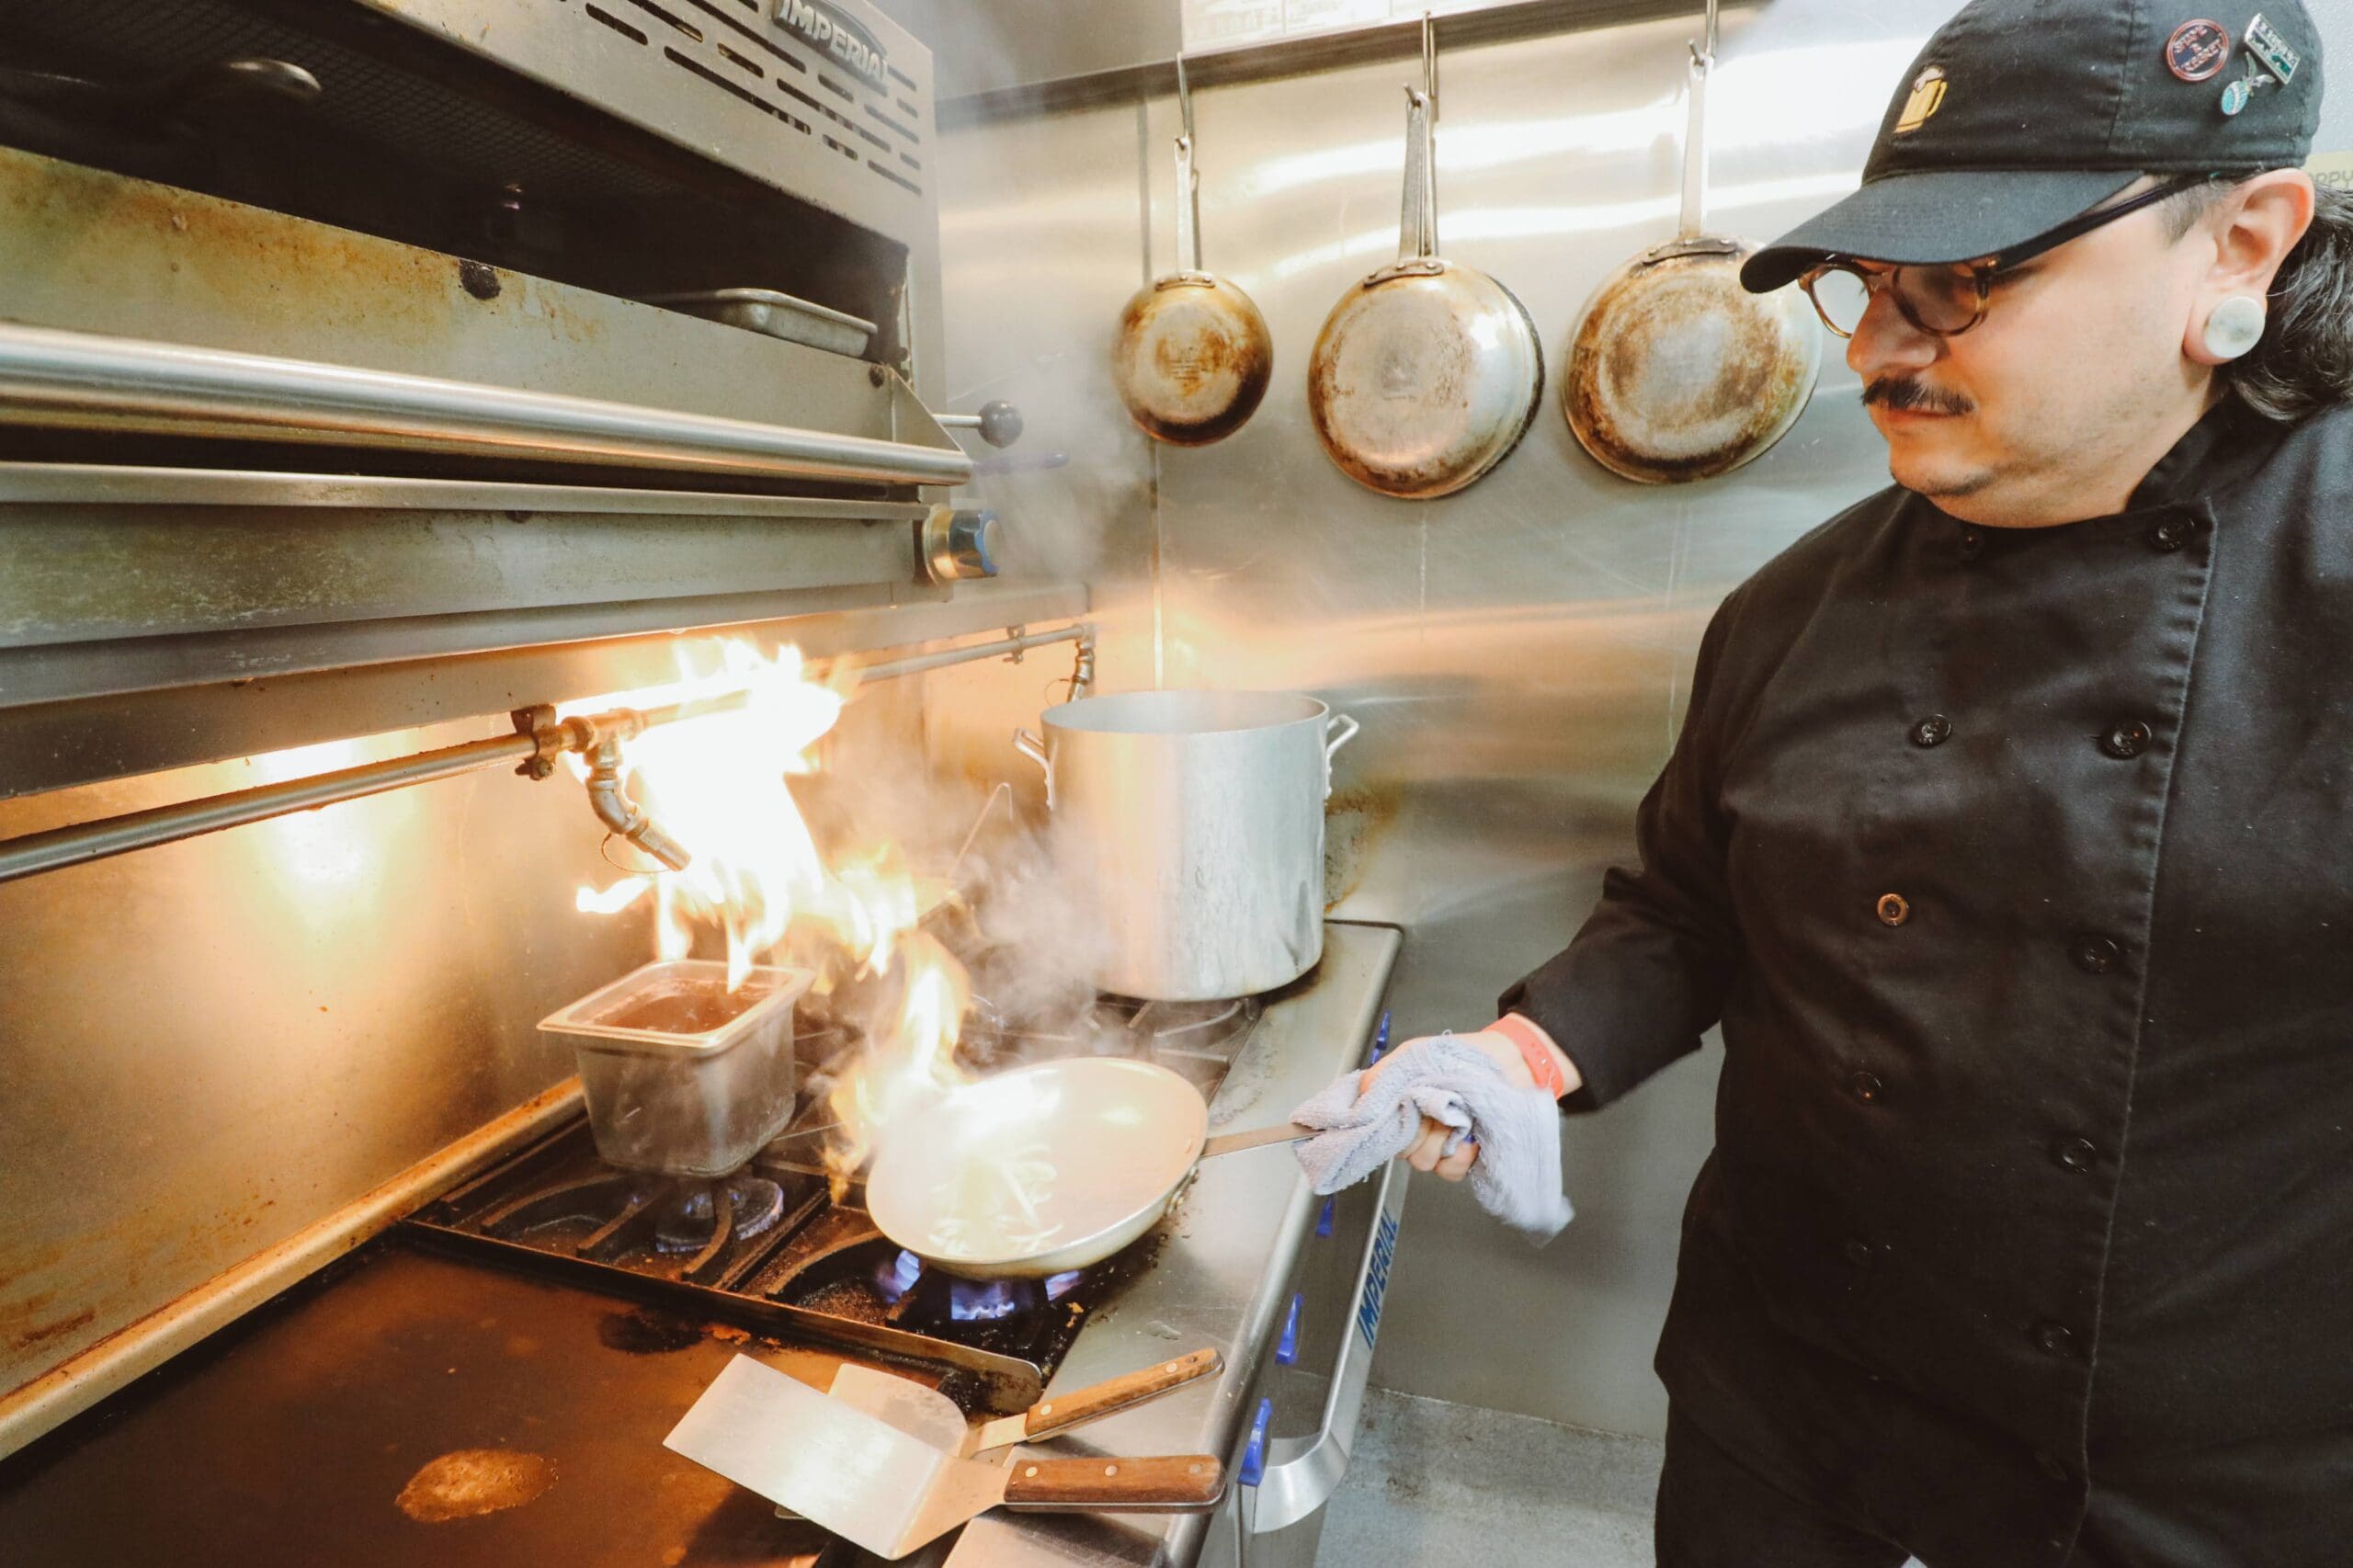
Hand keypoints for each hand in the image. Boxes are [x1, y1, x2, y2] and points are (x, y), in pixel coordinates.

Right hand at [1359, 1030, 1542, 1184]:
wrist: (1508, 1063)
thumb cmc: (1462, 1056)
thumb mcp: (1414, 1054)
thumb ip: (1381, 1075)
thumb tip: (1360, 1097)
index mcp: (1400, 1106)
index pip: (1377, 1131)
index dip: (1389, 1127)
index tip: (1405, 1114)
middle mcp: (1415, 1127)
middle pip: (1400, 1150)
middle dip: (1419, 1131)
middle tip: (1436, 1110)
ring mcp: (1438, 1143)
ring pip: (1422, 1162)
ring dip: (1440, 1142)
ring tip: (1457, 1121)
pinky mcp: (1461, 1157)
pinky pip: (1448, 1172)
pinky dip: (1459, 1157)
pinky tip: (1470, 1139)